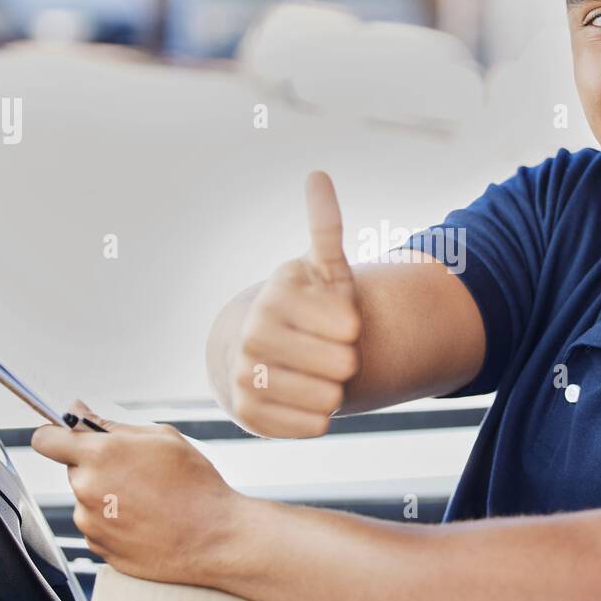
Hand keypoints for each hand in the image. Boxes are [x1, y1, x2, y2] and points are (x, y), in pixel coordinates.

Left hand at [31, 400, 243, 585]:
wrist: (215, 537)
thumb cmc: (194, 484)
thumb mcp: (162, 438)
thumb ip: (111, 424)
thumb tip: (78, 410)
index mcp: (99, 455)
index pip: (45, 439)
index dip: (55, 434)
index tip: (67, 436)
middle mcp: (86, 490)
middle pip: (73, 468)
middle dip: (96, 465)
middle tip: (135, 469)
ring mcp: (90, 523)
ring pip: (87, 498)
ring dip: (107, 494)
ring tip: (148, 498)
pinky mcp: (98, 548)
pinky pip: (97, 525)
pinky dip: (114, 520)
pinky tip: (146, 519)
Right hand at [226, 171, 362, 436]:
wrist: (262, 353)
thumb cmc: (306, 308)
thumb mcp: (322, 268)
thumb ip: (325, 227)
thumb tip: (317, 174)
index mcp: (276, 296)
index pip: (347, 324)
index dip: (354, 327)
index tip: (342, 322)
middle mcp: (252, 334)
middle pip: (340, 364)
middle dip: (348, 361)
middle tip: (334, 353)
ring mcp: (245, 375)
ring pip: (326, 398)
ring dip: (336, 390)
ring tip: (322, 376)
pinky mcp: (247, 414)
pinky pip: (310, 426)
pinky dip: (321, 418)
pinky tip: (310, 399)